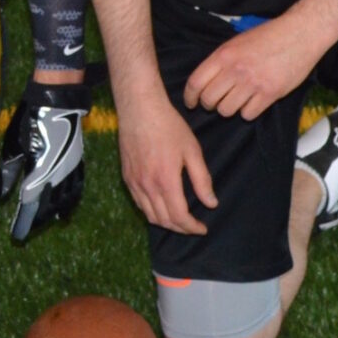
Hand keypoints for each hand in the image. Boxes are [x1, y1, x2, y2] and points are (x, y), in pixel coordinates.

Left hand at [0, 70, 92, 242]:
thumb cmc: (32, 118)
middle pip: (50, 204)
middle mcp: (58, 173)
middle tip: (29, 231)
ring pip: (66, 199)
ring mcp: (71, 168)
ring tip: (47, 223)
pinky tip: (67, 208)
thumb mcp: (15, 143)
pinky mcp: (79, 162)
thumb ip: (11, 171)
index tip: (18, 234)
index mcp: (40, 169)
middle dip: (39, 220)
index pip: (32, 201)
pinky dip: (71, 200)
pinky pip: (77, 187)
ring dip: (55, 213)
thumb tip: (6, 194)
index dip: (25, 219)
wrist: (58, 100)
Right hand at [116, 87, 214, 235]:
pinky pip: (139, 204)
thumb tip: (211, 203)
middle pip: (164, 220)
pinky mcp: (127, 177)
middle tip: (194, 226)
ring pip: (150, 215)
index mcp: (166, 181)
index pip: (179, 217)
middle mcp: (148, 186)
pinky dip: (152, 213)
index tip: (203, 228)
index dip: (192, 227)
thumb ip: (202, 180)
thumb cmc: (169, 126)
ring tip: (180, 221)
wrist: (140, 109)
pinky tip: (161, 208)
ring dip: (166, 223)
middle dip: (181, 229)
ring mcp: (134, 183)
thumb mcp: (192, 150)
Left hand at [182, 17, 319, 120]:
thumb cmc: (269, 36)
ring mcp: (253, 83)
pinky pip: (248, 114)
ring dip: (229, 108)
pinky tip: (252, 102)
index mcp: (224, 54)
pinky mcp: (270, 94)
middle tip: (215, 103)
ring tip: (236, 101)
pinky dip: (247, 112)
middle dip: (209, 105)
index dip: (189, 96)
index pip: (196, 82)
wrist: (299, 34)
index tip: (190, 102)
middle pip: (209, 100)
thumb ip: (221, 60)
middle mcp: (235, 70)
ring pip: (227, 110)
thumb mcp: (237, 42)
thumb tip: (206, 80)